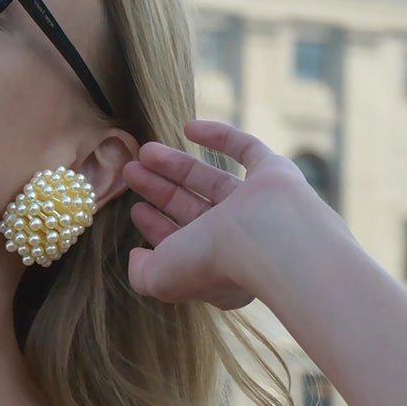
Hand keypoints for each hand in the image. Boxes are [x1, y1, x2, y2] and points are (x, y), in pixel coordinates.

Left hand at [122, 119, 338, 308]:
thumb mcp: (158, 278)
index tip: (135, 207)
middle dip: (160, 189)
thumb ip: (140, 272)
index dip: (156, 226)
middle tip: (131, 171)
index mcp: (217, 269)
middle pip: (192, 208)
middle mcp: (241, 240)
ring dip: (178, 164)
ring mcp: (259, 206)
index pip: (182, 243)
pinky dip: (220, 136)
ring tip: (145, 151)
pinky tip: (189, 127)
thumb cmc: (211, 264)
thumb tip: (137, 255)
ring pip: (213, 180)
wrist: (265, 239)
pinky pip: (247, 149)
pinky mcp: (274, 174)